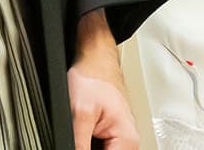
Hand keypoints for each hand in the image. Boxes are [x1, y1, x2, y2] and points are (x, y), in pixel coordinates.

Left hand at [70, 9, 139, 148]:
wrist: (95, 62)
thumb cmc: (93, 78)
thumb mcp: (79, 113)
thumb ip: (77, 143)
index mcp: (127, 142)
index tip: (77, 144)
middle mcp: (127, 144)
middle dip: (83, 148)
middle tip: (77, 134)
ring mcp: (118, 142)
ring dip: (84, 146)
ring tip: (80, 129)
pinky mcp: (109, 139)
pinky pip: (96, 149)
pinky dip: (84, 144)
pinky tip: (80, 134)